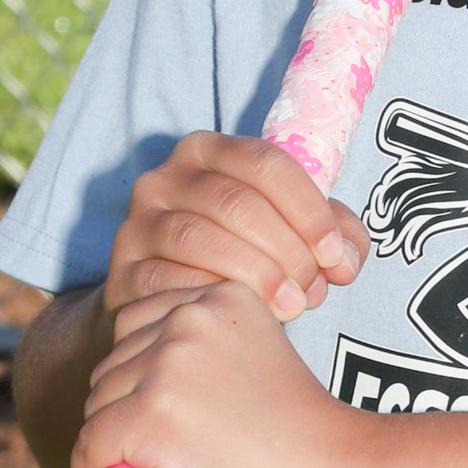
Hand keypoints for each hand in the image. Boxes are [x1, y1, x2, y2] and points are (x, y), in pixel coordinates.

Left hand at [71, 280, 356, 467]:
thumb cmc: (311, 435)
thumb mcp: (266, 357)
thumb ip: (232, 347)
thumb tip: (191, 378)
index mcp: (221, 298)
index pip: (138, 325)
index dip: (138, 372)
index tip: (159, 411)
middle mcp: (190, 319)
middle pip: (113, 362)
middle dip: (120, 405)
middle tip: (157, 449)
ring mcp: (168, 366)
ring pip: (98, 403)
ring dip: (109, 438)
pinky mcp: (152, 415)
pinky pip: (92, 442)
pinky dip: (88, 466)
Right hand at [104, 131, 367, 334]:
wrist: (167, 305)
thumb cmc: (243, 259)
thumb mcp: (291, 235)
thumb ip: (333, 237)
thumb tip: (345, 261)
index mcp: (210, 151)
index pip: (266, 163)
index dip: (308, 210)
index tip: (335, 256)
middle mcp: (165, 178)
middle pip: (237, 203)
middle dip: (287, 250)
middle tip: (312, 290)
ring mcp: (138, 224)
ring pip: (202, 239)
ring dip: (257, 275)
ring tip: (290, 307)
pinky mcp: (122, 271)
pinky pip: (170, 280)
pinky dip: (214, 298)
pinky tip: (243, 316)